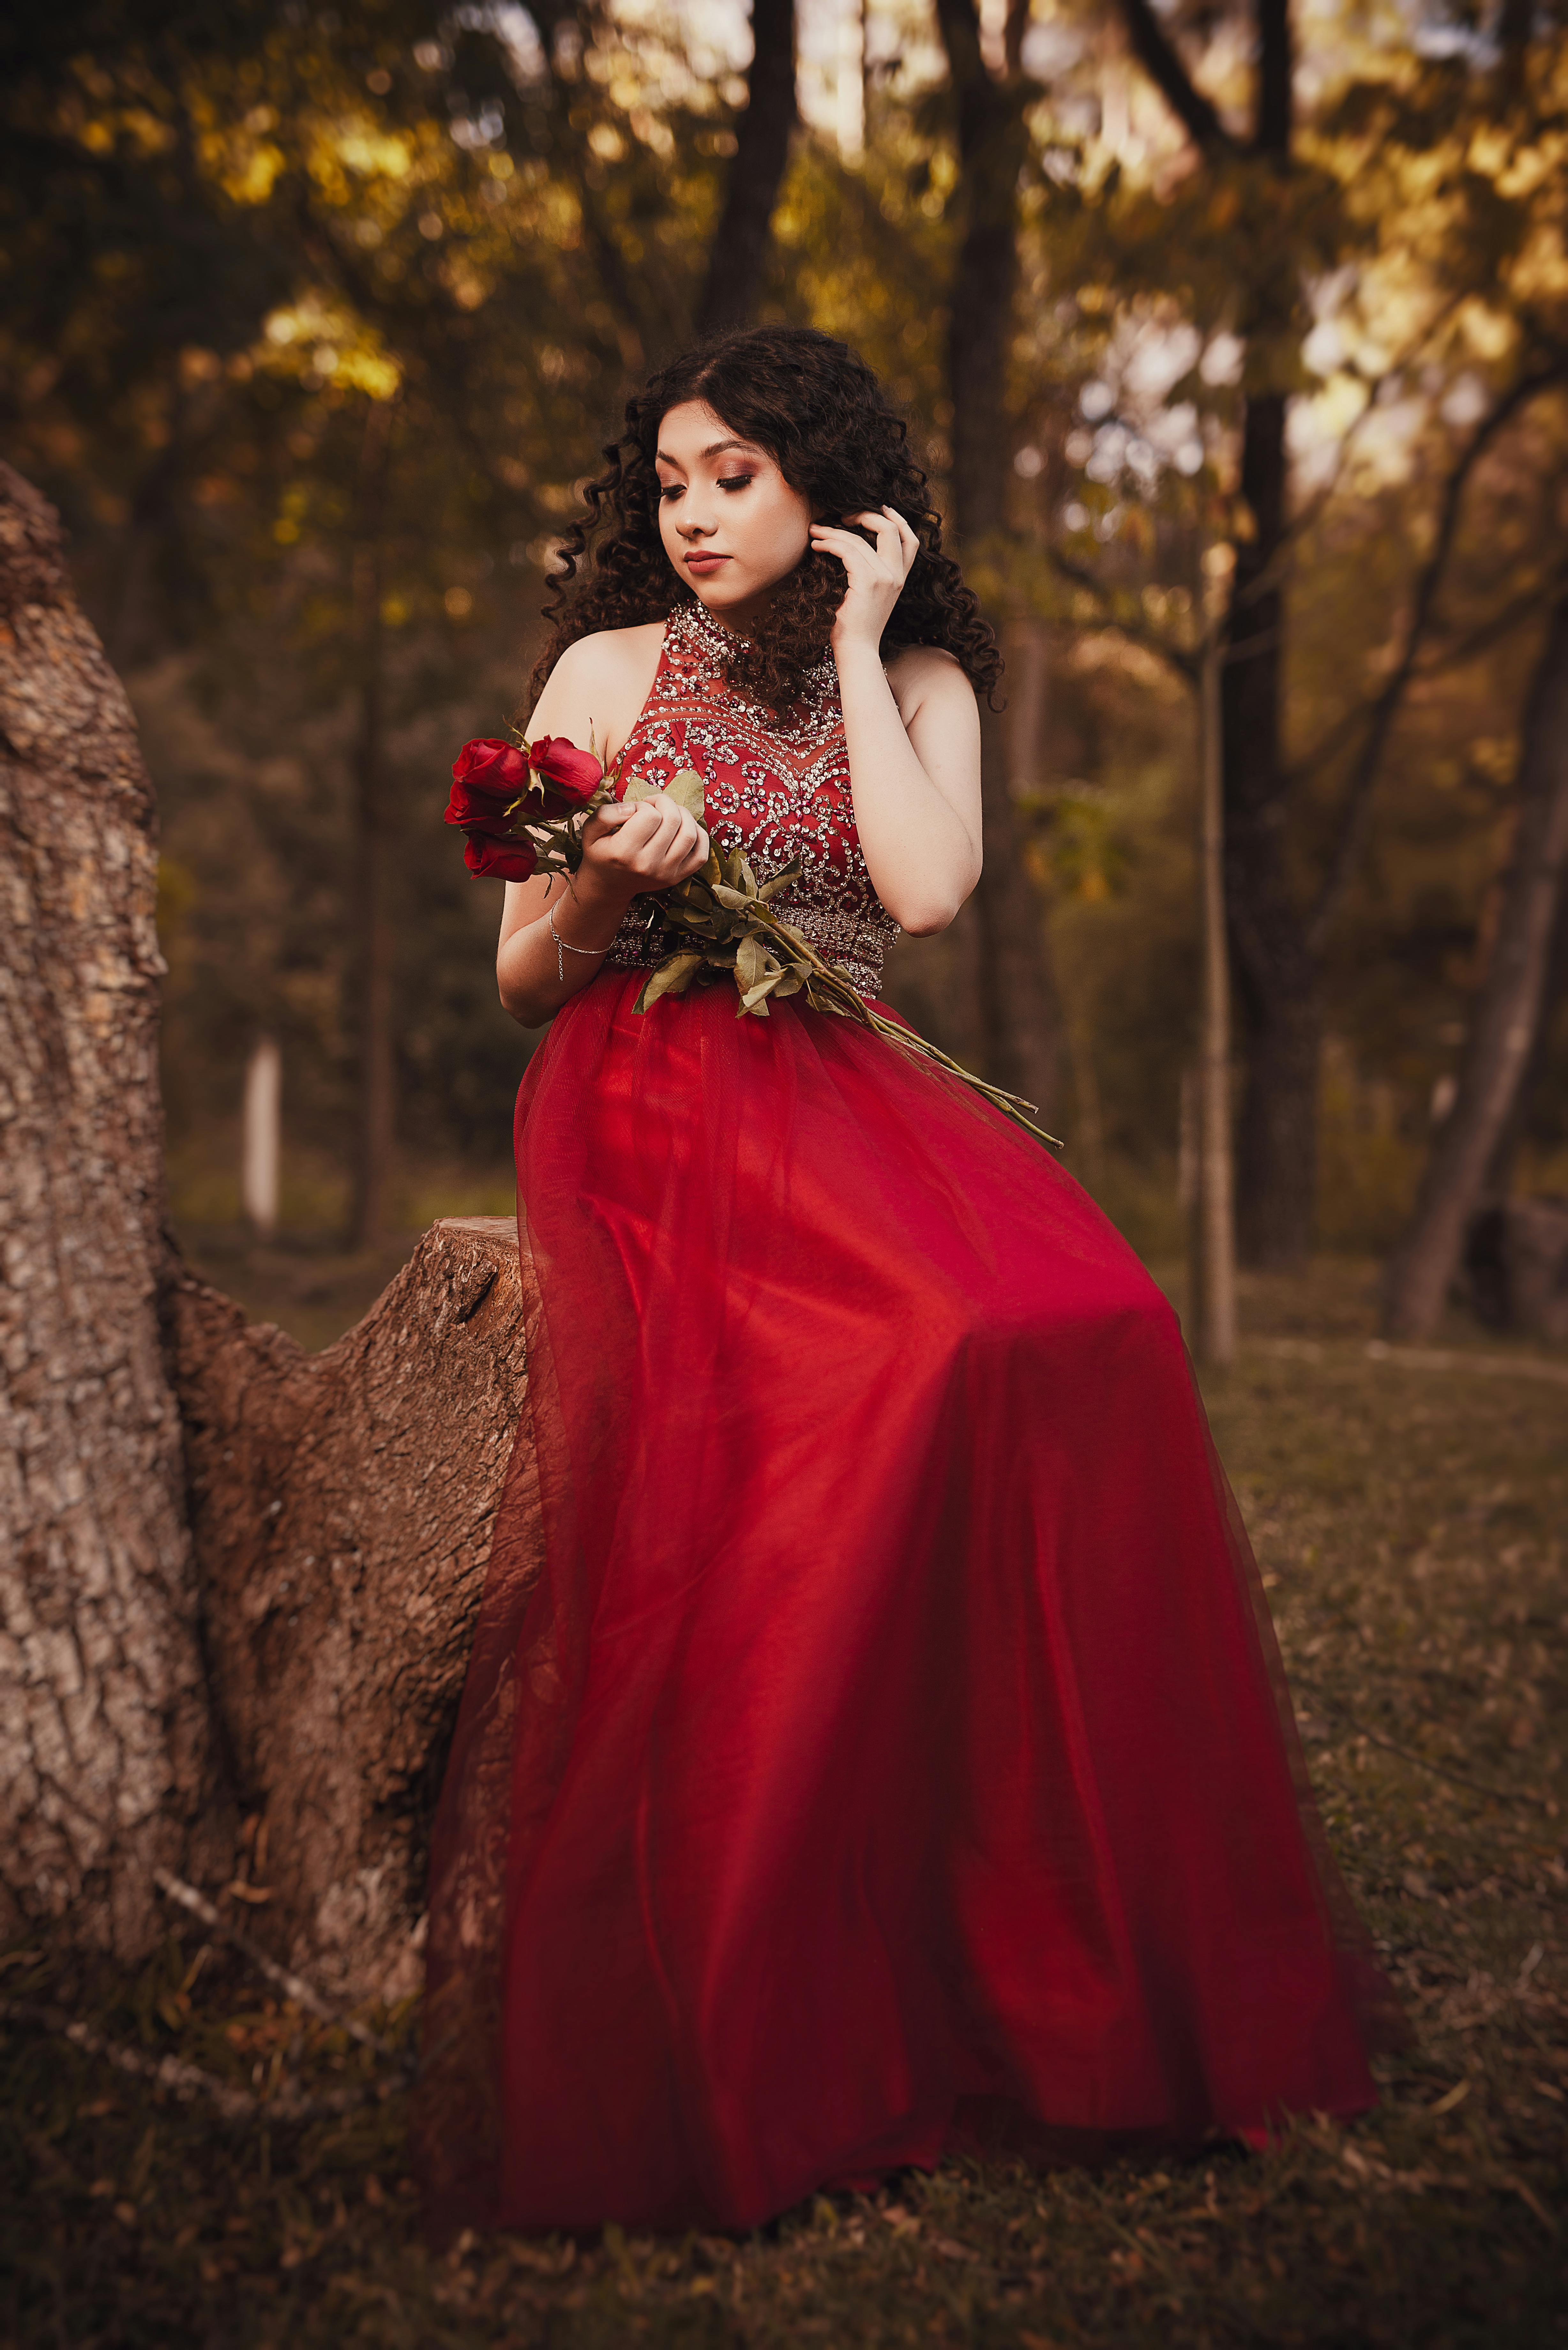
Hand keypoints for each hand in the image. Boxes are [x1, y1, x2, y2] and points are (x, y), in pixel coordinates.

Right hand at [577, 788, 710, 908]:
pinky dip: (699, 836)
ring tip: (668, 813)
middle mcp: (647, 866)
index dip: (643, 805)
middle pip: (672, 820)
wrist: (608, 886)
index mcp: (624, 852)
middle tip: (653, 806)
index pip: (650, 816)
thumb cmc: (600, 853)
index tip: (634, 811)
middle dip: (664, 804)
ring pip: (689, 834)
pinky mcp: (677, 878)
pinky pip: (701, 854)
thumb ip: (605, 814)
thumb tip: (632, 807)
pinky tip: (684, 827)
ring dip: (683, 814)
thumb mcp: (590, 831)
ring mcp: (666, 874)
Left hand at [809, 506, 919, 655]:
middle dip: (865, 514)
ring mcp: (885, 579)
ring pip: (861, 538)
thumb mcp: (868, 595)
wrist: (856, 651)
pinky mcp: (868, 582)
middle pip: (891, 529)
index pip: (911, 540)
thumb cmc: (854, 626)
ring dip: (835, 530)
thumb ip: (870, 572)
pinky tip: (817, 544)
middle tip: (841, 515)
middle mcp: (897, 576)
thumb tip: (852, 545)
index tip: (878, 507)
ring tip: (816, 531)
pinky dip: (830, 543)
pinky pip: (848, 551)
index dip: (898, 518)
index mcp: (900, 578)